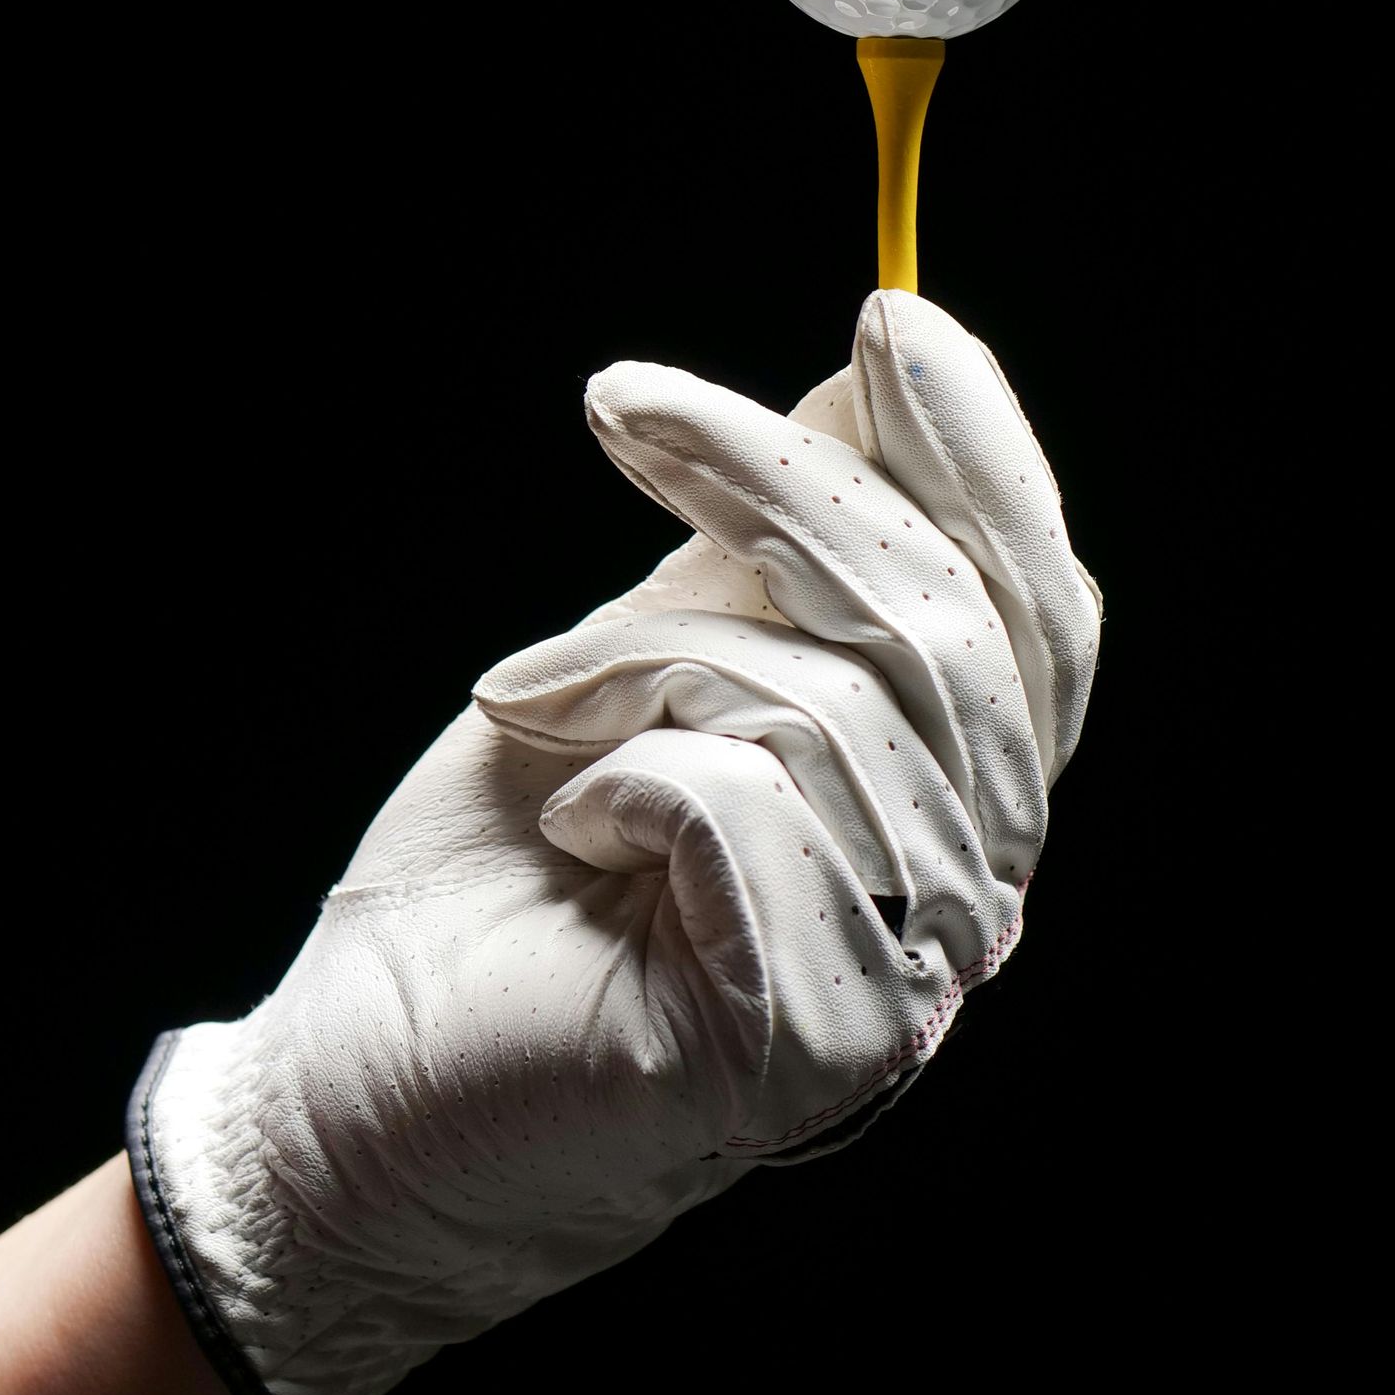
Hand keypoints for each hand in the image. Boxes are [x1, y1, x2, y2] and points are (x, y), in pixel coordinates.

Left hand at [129, 291, 1100, 1394]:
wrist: (359, 1078)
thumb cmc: (507, 869)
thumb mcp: (647, 654)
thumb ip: (771, 549)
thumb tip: (867, 379)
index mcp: (946, 797)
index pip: (1035, 608)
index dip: (981, 455)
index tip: (884, 316)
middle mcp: (965, 894)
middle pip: (953, 632)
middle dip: (782, 486)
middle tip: (621, 402)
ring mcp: (907, 981)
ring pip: (838, 708)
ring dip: (641, 665)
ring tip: (534, 708)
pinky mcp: (816, 1043)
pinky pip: (746, 808)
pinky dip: (626, 776)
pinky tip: (576, 831)